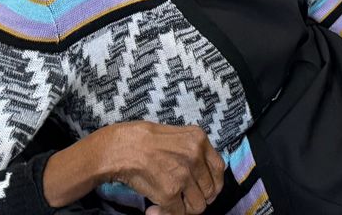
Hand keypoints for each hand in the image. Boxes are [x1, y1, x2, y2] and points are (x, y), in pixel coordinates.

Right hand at [65, 123, 225, 214]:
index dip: (213, 183)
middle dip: (199, 198)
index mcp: (200, 140)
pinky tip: (153, 209)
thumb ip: (193, 150)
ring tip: (170, 206)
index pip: (220, 169)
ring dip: (184, 210)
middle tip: (184, 200)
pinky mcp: (170, 193)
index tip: (205, 189)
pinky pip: (179, 214)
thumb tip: (203, 172)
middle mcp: (196, 157)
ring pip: (198, 206)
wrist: (121, 148)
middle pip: (211, 190)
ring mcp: (184, 176)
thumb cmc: (144, 140)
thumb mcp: (177, 135)